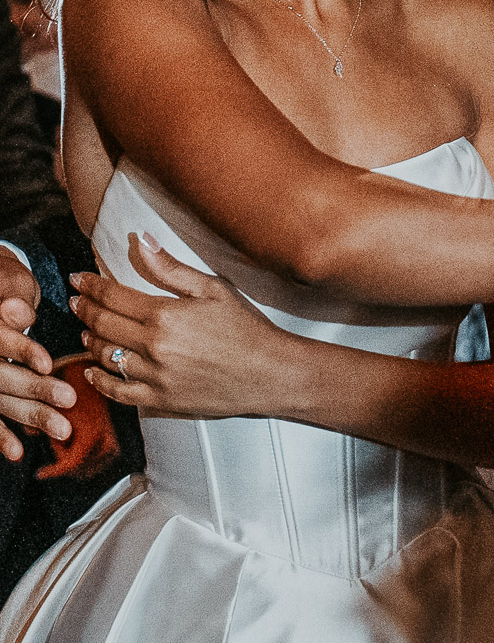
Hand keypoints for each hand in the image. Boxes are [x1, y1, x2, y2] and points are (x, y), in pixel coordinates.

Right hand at [0, 248, 74, 462]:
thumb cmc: (6, 284)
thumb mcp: (11, 281)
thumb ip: (13, 296)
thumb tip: (19, 312)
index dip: (22, 351)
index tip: (48, 363)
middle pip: (0, 375)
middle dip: (35, 389)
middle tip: (70, 398)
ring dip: (29, 415)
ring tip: (63, 429)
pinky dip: (1, 435)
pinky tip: (17, 453)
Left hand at [72, 235, 283, 417]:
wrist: (269, 373)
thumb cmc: (246, 328)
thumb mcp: (213, 289)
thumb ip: (171, 268)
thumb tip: (141, 242)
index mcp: (166, 315)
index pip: (114, 296)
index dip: (91, 285)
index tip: (78, 279)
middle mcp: (154, 347)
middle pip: (103, 325)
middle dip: (85, 310)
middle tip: (76, 302)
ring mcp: (155, 377)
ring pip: (105, 358)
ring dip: (89, 342)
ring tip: (86, 331)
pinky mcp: (160, 401)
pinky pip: (118, 392)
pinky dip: (99, 381)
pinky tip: (93, 371)